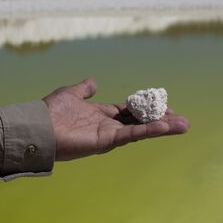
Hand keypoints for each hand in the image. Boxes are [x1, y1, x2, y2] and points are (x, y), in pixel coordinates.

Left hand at [42, 78, 189, 160]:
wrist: (38, 127)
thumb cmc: (50, 111)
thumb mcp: (70, 94)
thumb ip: (83, 89)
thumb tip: (93, 81)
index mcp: (101, 114)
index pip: (129, 111)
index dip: (146, 108)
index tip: (165, 105)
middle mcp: (108, 125)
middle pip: (140, 121)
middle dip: (161, 120)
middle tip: (182, 119)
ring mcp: (109, 134)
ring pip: (141, 129)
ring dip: (163, 127)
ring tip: (184, 125)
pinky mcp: (107, 141)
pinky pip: (132, 134)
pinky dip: (149, 130)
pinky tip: (166, 126)